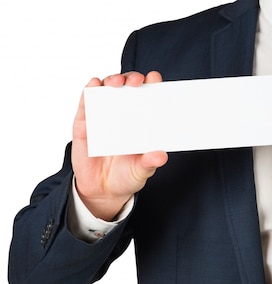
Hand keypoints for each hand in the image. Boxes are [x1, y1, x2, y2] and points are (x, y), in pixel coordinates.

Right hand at [72, 71, 167, 220]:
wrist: (102, 191)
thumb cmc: (126, 176)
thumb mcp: (141, 171)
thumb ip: (150, 163)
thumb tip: (161, 156)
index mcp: (142, 122)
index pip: (149, 97)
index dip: (152, 84)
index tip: (154, 78)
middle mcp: (124, 114)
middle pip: (128, 87)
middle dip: (132, 79)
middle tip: (136, 81)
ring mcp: (103, 116)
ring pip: (107, 90)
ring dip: (112, 81)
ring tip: (115, 83)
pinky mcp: (84, 123)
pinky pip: (85, 103)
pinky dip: (89, 91)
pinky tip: (94, 85)